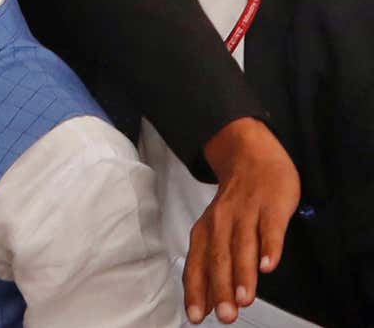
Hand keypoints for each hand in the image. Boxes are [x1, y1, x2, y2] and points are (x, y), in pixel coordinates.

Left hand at [186, 117, 300, 323]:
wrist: (251, 156)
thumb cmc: (234, 202)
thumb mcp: (216, 229)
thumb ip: (212, 264)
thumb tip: (206, 302)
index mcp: (206, 230)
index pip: (197, 264)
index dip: (197, 291)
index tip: (196, 317)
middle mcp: (222, 223)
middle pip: (220, 259)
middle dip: (221, 289)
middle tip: (225, 316)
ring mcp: (247, 213)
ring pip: (243, 247)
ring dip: (244, 274)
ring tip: (245, 299)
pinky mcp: (271, 206)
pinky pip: (271, 229)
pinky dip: (270, 247)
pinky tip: (270, 266)